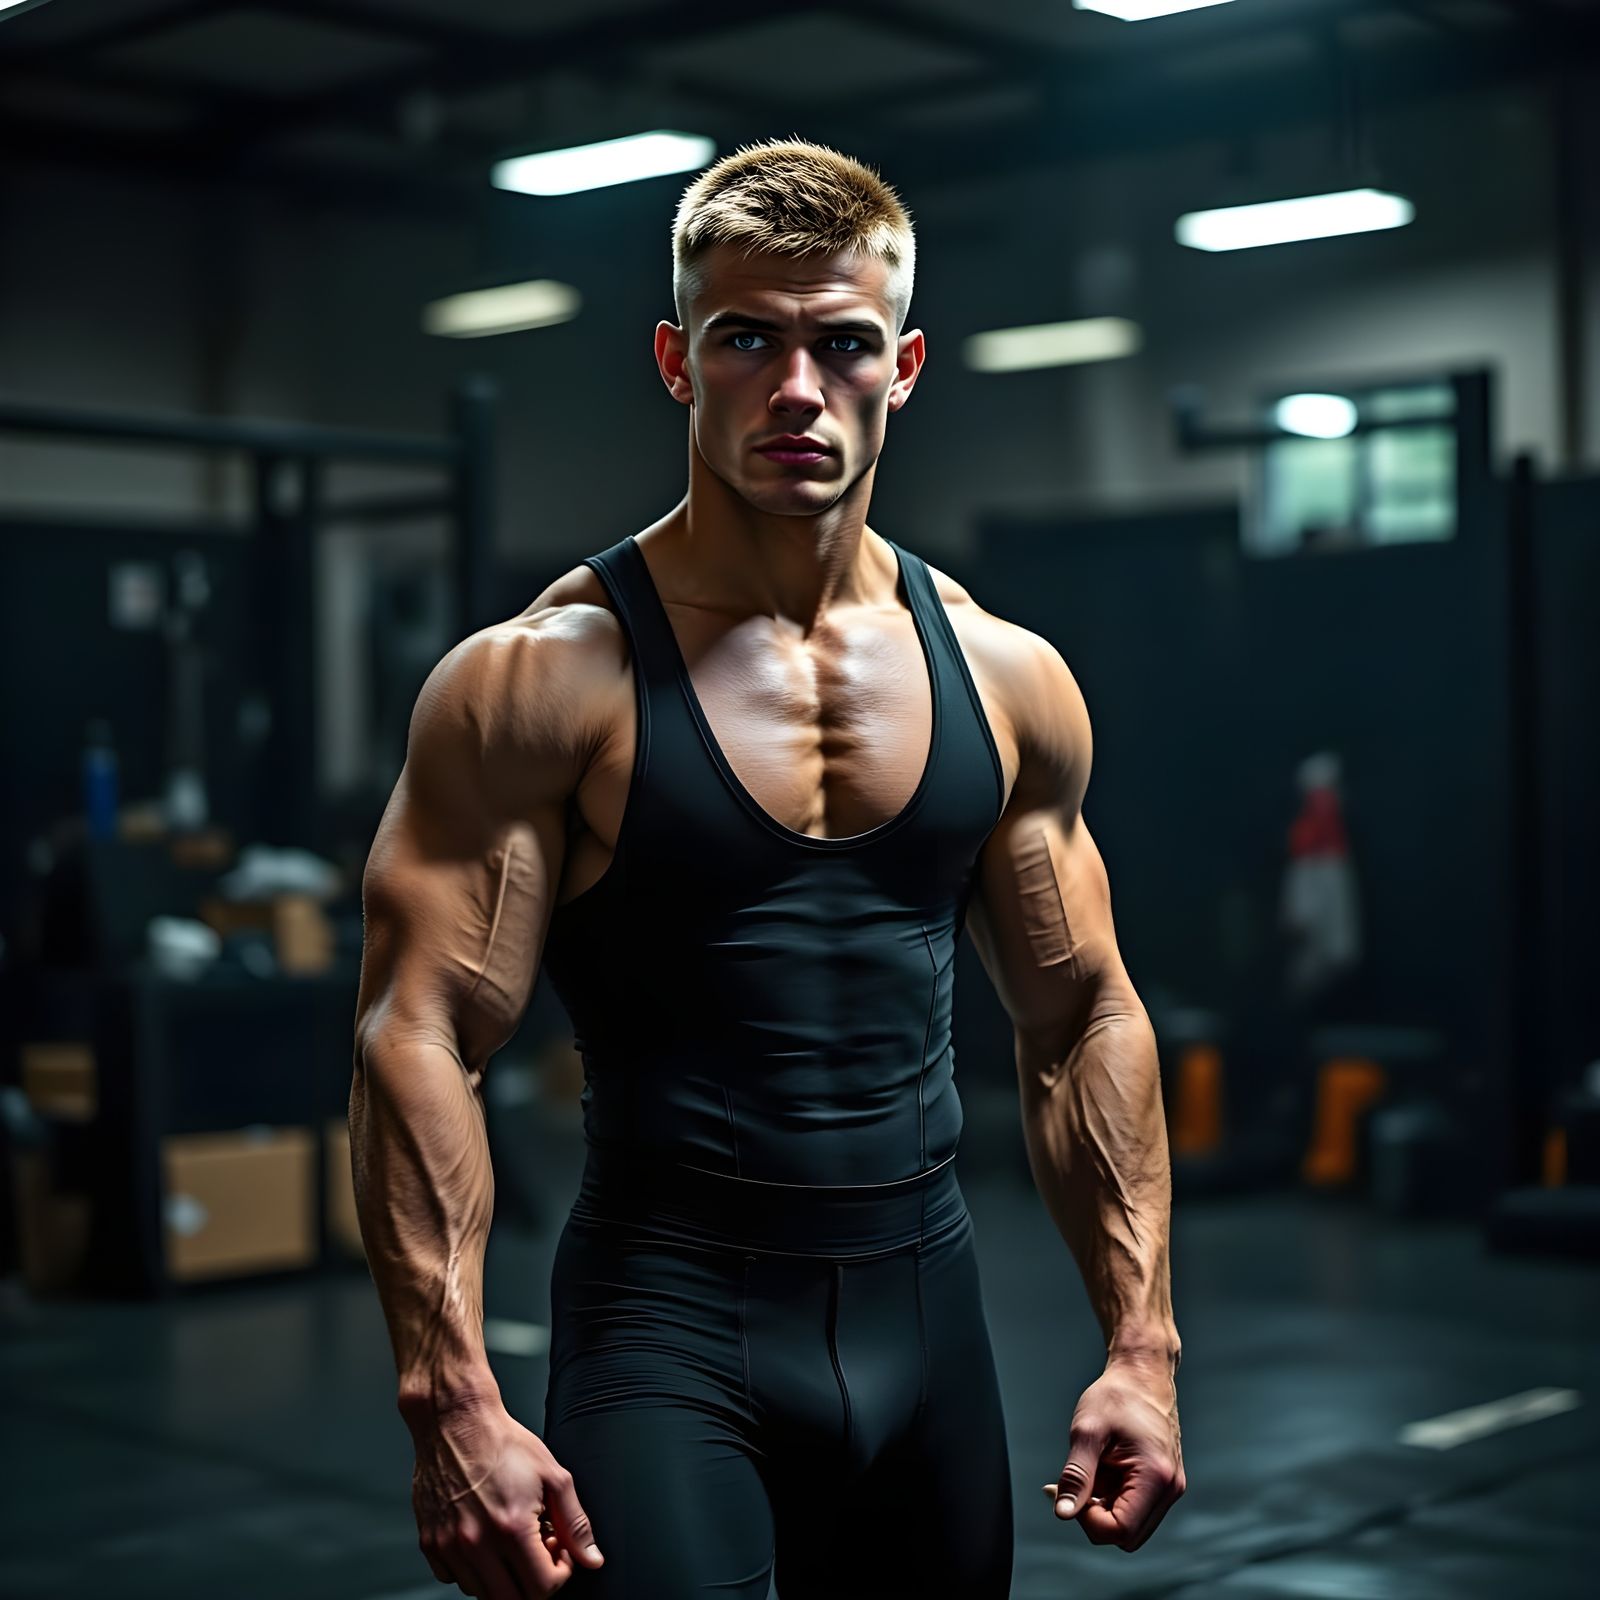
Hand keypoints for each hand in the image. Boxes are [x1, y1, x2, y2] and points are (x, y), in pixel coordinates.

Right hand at [410, 1391, 603, 1595]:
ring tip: (510, 1540)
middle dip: (532, 1582)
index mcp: (512, 1528)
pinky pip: (454, 1579)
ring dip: (502, 1577)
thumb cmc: (504, 1443)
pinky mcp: (430, 1544)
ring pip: (481, 1593)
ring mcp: (449, 1547)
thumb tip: (592, 1559)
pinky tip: (484, 1538)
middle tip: (537, 1549)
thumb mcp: (553, 1476)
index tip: (557, 1550)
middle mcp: (477, 1544)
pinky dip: (472, 1569)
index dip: (559, 1573)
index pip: (542, 1589)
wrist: (456, 1422)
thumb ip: (576, 1523)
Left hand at [1040, 1354, 1184, 1552]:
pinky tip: (1100, 1470)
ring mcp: (1169, 1487)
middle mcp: (1169, 1489)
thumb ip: (1076, 1475)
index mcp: (1156, 1477)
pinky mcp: (1163, 1483)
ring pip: (1131, 1526)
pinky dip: (1112, 1499)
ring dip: (1103, 1508)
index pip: (1120, 1531)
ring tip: (1090, 1470)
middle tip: (1075, 1483)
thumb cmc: (1116, 1395)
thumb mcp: (1087, 1430)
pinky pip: (1135, 1508)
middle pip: (1127, 1536)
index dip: (1088, 1520)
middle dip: (1094, 1517)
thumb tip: (1063, 1513)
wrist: (1142, 1373)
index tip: (1070, 1490)